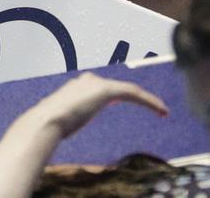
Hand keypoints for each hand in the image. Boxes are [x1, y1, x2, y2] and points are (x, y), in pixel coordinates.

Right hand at [30, 74, 167, 138]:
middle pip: (118, 87)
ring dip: (147, 100)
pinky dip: (149, 101)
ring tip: (161, 111)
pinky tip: (162, 111)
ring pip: (130, 89)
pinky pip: (134, 93)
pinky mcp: (107, 89)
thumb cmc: (49, 125)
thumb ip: (62, 119)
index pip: (101, 88)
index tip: (121, 104)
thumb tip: (54, 127)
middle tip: (151, 107)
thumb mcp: (59, 121)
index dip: (116, 96)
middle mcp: (87, 81)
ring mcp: (96, 84)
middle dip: (135, 96)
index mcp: (76, 87)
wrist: (47, 121)